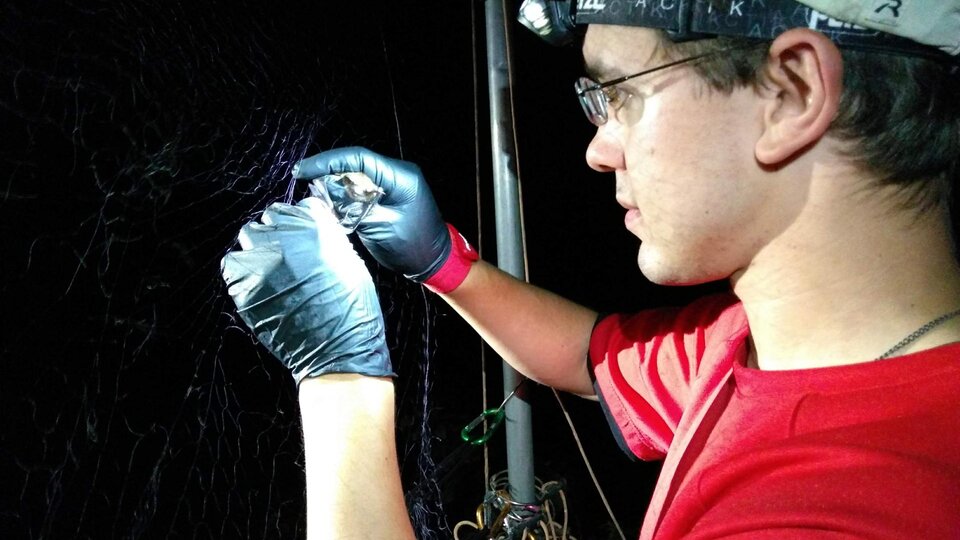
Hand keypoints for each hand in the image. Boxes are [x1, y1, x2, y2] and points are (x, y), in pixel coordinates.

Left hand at [221, 198, 391, 383]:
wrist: (337, 351)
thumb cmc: (352, 311)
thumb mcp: (351, 262)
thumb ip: (328, 238)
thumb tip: (312, 229)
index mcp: (318, 227)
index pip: (300, 206)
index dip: (301, 223)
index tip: (302, 236)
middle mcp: (287, 236)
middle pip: (271, 217)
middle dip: (278, 233)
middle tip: (287, 256)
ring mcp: (263, 260)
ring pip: (249, 237)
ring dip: (258, 250)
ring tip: (271, 272)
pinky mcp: (244, 285)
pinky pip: (233, 266)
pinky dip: (242, 273)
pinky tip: (259, 286)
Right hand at [292, 147, 450, 282]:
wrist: (435, 261)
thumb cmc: (413, 248)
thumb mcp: (379, 228)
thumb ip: (352, 208)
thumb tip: (325, 193)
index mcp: (400, 177)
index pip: (359, 158)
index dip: (327, 161)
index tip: (303, 170)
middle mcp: (397, 173)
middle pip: (355, 163)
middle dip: (328, 171)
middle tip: (303, 181)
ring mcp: (393, 182)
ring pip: (356, 174)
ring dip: (335, 183)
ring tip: (313, 193)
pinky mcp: (387, 193)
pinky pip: (361, 187)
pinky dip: (344, 194)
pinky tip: (329, 202)